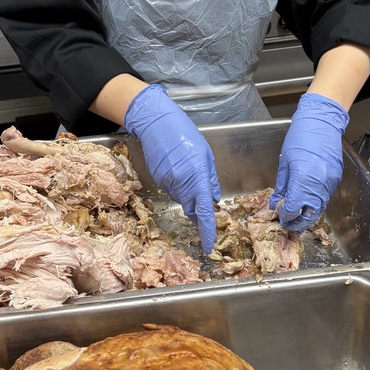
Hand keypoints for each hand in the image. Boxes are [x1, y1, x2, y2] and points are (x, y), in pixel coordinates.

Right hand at [124, 84, 219, 253]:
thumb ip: (210, 178)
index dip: (207, 230)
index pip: (204, 211)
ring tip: (188, 172)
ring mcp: (167, 183)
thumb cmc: (184, 134)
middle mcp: (181, 184)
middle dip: (198, 210)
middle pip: (192, 208)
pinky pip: (172, 190)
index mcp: (197, 176)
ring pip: (182, 199)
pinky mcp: (159, 180)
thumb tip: (213, 199)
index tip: (209, 245)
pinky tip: (177, 169)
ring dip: (188, 194)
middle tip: (203, 200)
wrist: (156, 124)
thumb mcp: (205, 154)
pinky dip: (178, 186)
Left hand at [270, 92, 348, 232]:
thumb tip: (276, 202)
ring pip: (318, 208)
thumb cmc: (299, 138)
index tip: (279, 216)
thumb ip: (282, 186)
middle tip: (288, 223)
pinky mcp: (336, 180)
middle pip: (308, 215)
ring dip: (307, 215)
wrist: (322, 123)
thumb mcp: (284, 162)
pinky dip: (315, 204)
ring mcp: (329, 183)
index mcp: (302, 179)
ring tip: (296, 216)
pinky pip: (324, 198)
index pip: (293, 208)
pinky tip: (306, 202)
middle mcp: (318, 185)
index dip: (285, 216)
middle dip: (297, 222)